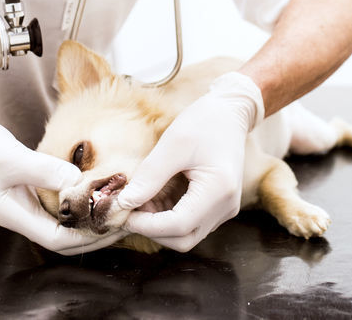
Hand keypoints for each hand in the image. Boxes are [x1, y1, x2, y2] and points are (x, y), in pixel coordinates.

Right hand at [0, 94, 124, 254]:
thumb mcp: (13, 158)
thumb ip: (45, 171)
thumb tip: (77, 181)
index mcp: (14, 215)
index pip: (57, 238)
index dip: (87, 236)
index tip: (113, 225)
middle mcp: (19, 215)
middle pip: (62, 237)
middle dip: (93, 232)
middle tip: (122, 220)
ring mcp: (21, 203)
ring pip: (60, 222)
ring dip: (86, 219)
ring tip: (112, 209)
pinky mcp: (25, 189)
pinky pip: (55, 205)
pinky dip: (75, 203)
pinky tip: (91, 192)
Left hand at [116, 71, 263, 251]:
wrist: (230, 113)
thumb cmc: (203, 122)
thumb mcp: (172, 144)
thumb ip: (149, 177)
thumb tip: (124, 203)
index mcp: (219, 189)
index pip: (179, 226)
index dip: (147, 225)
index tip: (122, 211)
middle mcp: (226, 206)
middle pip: (184, 238)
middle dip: (152, 229)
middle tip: (128, 208)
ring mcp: (225, 208)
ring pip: (187, 234)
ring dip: (159, 224)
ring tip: (139, 199)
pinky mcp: (219, 206)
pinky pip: (192, 222)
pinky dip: (169, 216)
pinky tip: (154, 197)